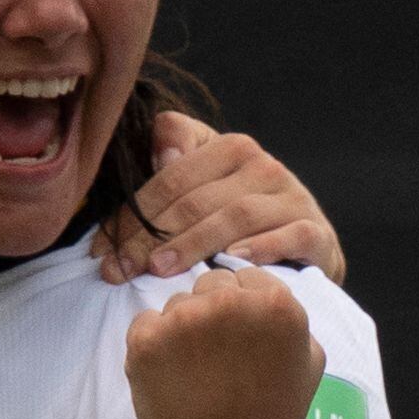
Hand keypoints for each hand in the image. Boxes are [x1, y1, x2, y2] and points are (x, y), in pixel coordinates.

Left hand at [94, 115, 348, 283]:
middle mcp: (264, 167)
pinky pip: (290, 236)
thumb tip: (159, 155)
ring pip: (235, 217)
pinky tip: (235, 260)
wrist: (305, 245)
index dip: (130, 215)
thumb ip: (174, 158)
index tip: (101, 252)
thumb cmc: (238, 215)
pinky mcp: (317, 232)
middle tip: (118, 271)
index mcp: (230, 147)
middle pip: (195, 201)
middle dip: (149, 238)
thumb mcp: (204, 182)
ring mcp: (293, 198)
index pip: (170, 179)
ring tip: (159, 270)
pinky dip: (263, 248)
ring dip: (193, 244)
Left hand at [122, 266, 320, 418]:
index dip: (245, 309)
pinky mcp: (146, 339)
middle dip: (214, 313)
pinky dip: (154, 348)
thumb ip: (293, 319)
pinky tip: (173, 380)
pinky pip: (146, 324)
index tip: (243, 342)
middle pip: (211, 284)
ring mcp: (184, 319)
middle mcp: (230, 302)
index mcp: (277, 304)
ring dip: (183, 330)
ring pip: (178, 304)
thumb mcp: (309, 365)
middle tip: (219, 361)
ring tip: (197, 377)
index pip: (249, 277)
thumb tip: (265, 293)